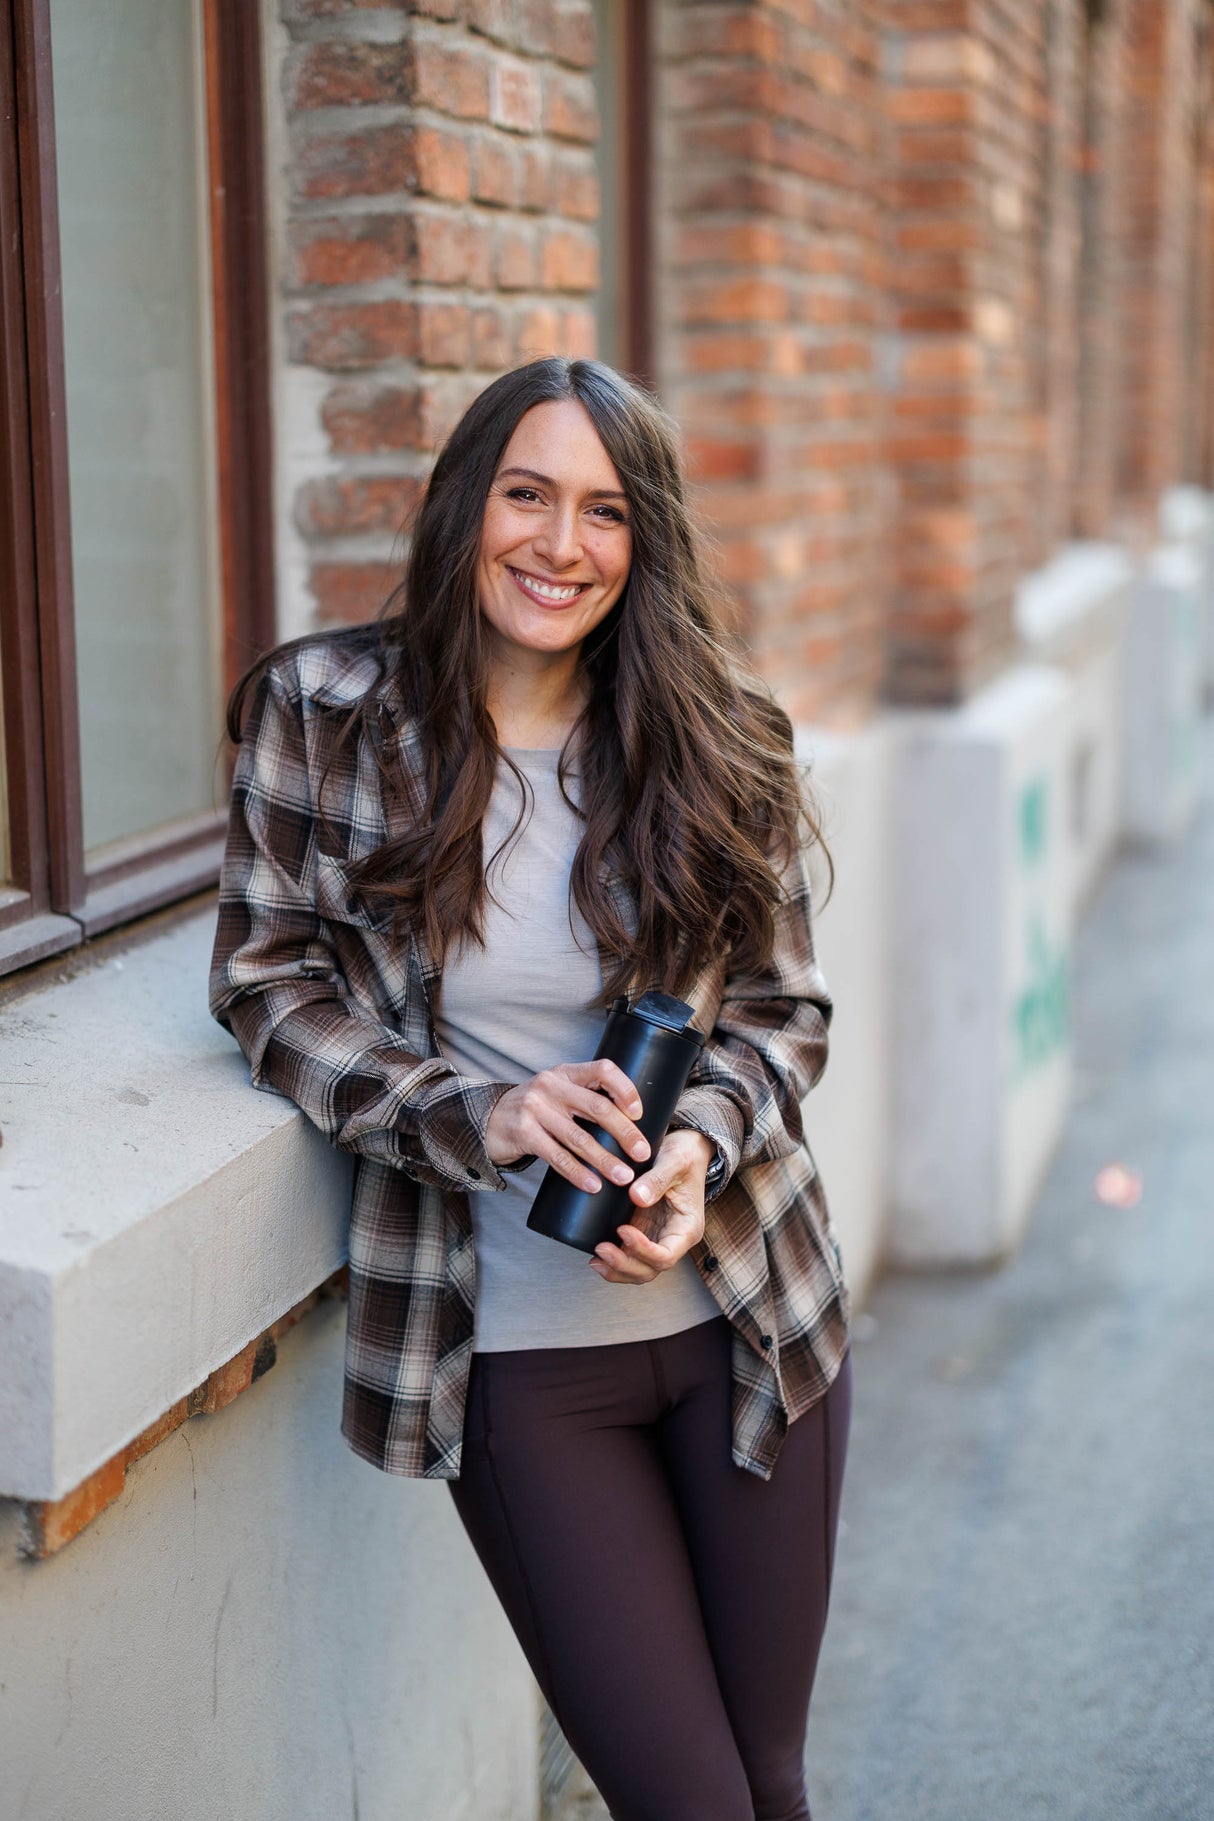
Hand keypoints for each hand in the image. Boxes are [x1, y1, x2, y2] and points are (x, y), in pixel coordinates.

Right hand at [485, 1060, 649, 1193]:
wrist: (488, 1121)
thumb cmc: (535, 1110)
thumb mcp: (557, 1093)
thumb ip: (585, 1098)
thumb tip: (631, 1125)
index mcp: (566, 1073)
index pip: (603, 1069)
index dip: (625, 1089)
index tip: (639, 1113)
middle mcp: (550, 1086)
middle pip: (597, 1107)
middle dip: (625, 1132)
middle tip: (643, 1153)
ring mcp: (534, 1108)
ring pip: (579, 1137)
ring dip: (605, 1160)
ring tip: (624, 1176)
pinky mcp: (523, 1133)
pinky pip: (557, 1156)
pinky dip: (578, 1173)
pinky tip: (593, 1185)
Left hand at [589, 1130, 712, 1284]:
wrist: (683, 1150)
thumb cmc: (685, 1156)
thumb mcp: (676, 1161)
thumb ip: (658, 1179)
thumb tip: (637, 1197)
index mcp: (687, 1228)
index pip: (666, 1255)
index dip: (643, 1249)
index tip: (623, 1230)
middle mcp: (672, 1239)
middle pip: (650, 1269)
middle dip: (625, 1264)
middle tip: (601, 1248)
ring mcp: (656, 1238)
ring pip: (638, 1269)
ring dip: (616, 1269)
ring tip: (596, 1258)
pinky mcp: (642, 1233)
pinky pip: (629, 1257)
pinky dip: (613, 1262)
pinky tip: (596, 1256)